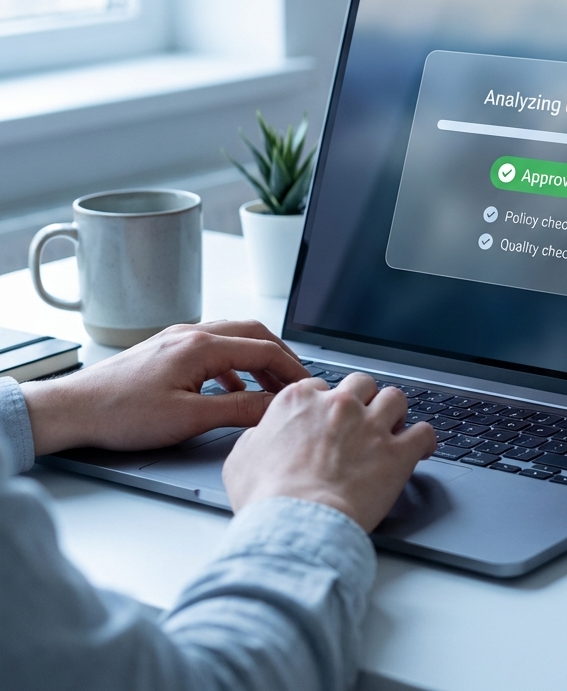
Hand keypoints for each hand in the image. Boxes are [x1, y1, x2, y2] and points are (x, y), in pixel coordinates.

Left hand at [21, 320, 309, 455]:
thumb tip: (273, 406)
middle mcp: (193, 333)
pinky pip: (214, 348)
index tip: (308, 386)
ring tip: (272, 386)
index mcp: (202, 346)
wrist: (73, 409)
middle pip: (254, 334)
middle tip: (298, 380)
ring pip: (234, 338)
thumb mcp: (188, 419)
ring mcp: (178, 338)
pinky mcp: (167, 349)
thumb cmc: (122, 414)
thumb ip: (238, 409)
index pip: (264, 349)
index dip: (292, 369)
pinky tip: (233, 388)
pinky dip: (235, 364)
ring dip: (258, 358)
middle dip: (281, 357)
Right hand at [223, 371, 436, 530]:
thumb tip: (261, 436)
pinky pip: (424, 432)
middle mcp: (338, 405)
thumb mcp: (240, 460)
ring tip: (393, 429)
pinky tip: (422, 448)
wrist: (296, 524)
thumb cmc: (267, 498)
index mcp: (300, 401)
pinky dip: (425, 440)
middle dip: (364, 400)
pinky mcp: (397, 452)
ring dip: (395, 413)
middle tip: (362, 422)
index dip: (326, 404)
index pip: (320, 386)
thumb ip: (256, 438)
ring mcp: (370, 426)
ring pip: (395, 398)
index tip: (329, 419)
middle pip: (362, 384)